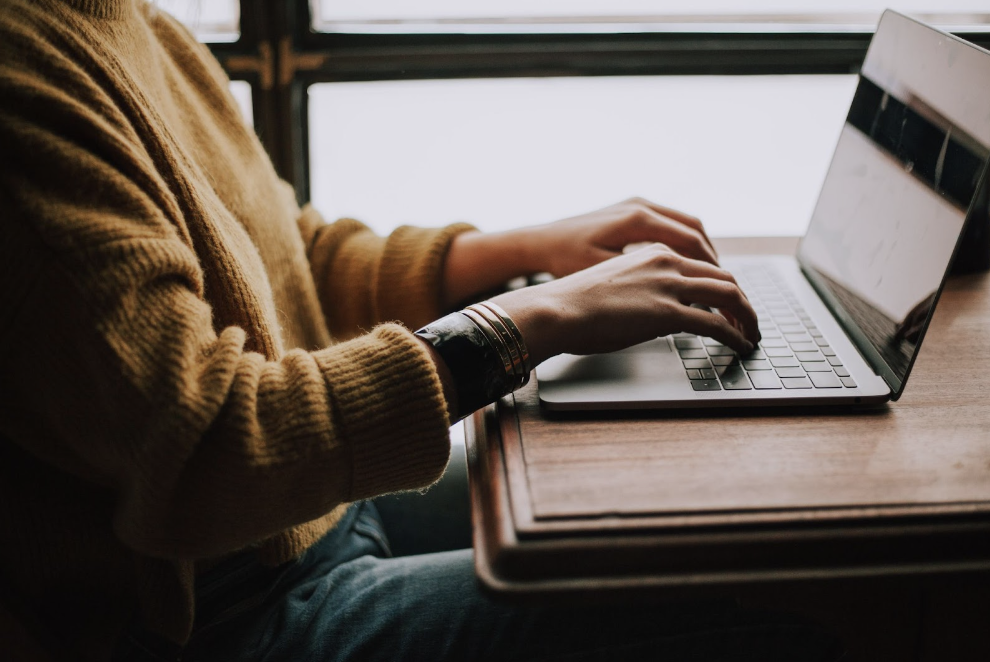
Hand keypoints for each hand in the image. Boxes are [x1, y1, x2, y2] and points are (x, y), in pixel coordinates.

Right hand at [490, 243, 759, 366]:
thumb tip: (655, 312)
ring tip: (751, 335)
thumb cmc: (573, 303)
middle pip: (724, 277)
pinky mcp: (668, 312)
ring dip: (747, 317)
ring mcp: (669, 285)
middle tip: (749, 321)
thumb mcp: (615, 285)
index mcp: (653, 252)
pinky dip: (736, 335)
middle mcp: (666, 262)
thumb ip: (642, 290)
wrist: (555, 309)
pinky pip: (717, 324)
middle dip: (743, 301)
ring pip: (729, 295)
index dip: (723, 286)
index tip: (730, 304)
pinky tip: (740, 345)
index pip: (703, 265)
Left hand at [523, 197, 718, 277]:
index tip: (722, 290)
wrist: (540, 242)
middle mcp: (641, 205)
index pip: (691, 242)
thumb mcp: (605, 274)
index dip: (711, 268)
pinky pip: (670, 222)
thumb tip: (681, 297)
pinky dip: (684, 242)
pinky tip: (686, 264)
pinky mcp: (631, 208)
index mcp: (637, 219)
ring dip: (701, 249)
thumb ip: (643, 281)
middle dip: (712, 259)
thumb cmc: (566, 261)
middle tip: (724, 286)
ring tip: (711, 277)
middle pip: (694, 230)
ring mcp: (636, 204)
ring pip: (685, 224)